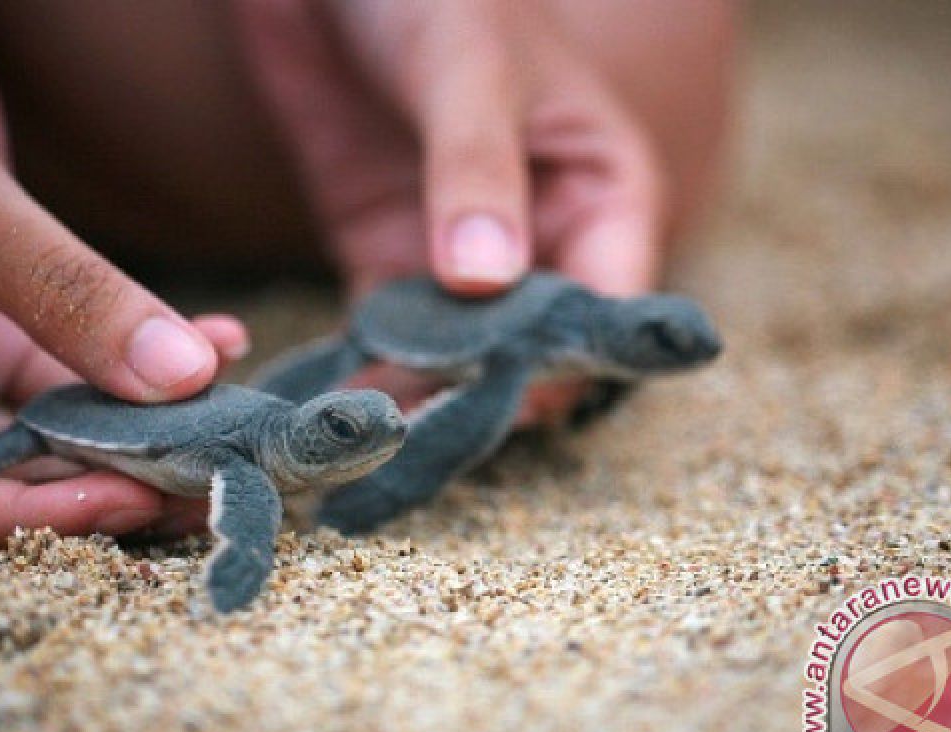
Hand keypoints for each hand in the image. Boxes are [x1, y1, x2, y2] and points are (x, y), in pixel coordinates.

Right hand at [0, 0, 244, 559]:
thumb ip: (55, 287)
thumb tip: (181, 380)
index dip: (27, 517)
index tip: (133, 499)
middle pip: (3, 478)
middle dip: (113, 483)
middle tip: (214, 483)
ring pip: (61, 427)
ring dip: (150, 430)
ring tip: (235, 429)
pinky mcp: (1, 318)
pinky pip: (85, 360)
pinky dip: (150, 358)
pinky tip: (221, 343)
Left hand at [236, 0, 671, 422]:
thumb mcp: (467, 69)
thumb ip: (477, 169)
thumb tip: (486, 282)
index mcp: (602, 192)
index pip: (610, 307)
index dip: (567, 359)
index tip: (504, 392)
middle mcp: (545, 240)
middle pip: (537, 350)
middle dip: (489, 392)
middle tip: (426, 432)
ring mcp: (463, 260)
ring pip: (461, 359)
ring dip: (423, 398)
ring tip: (374, 443)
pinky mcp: (389, 262)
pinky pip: (389, 342)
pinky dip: (368, 376)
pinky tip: (339, 409)